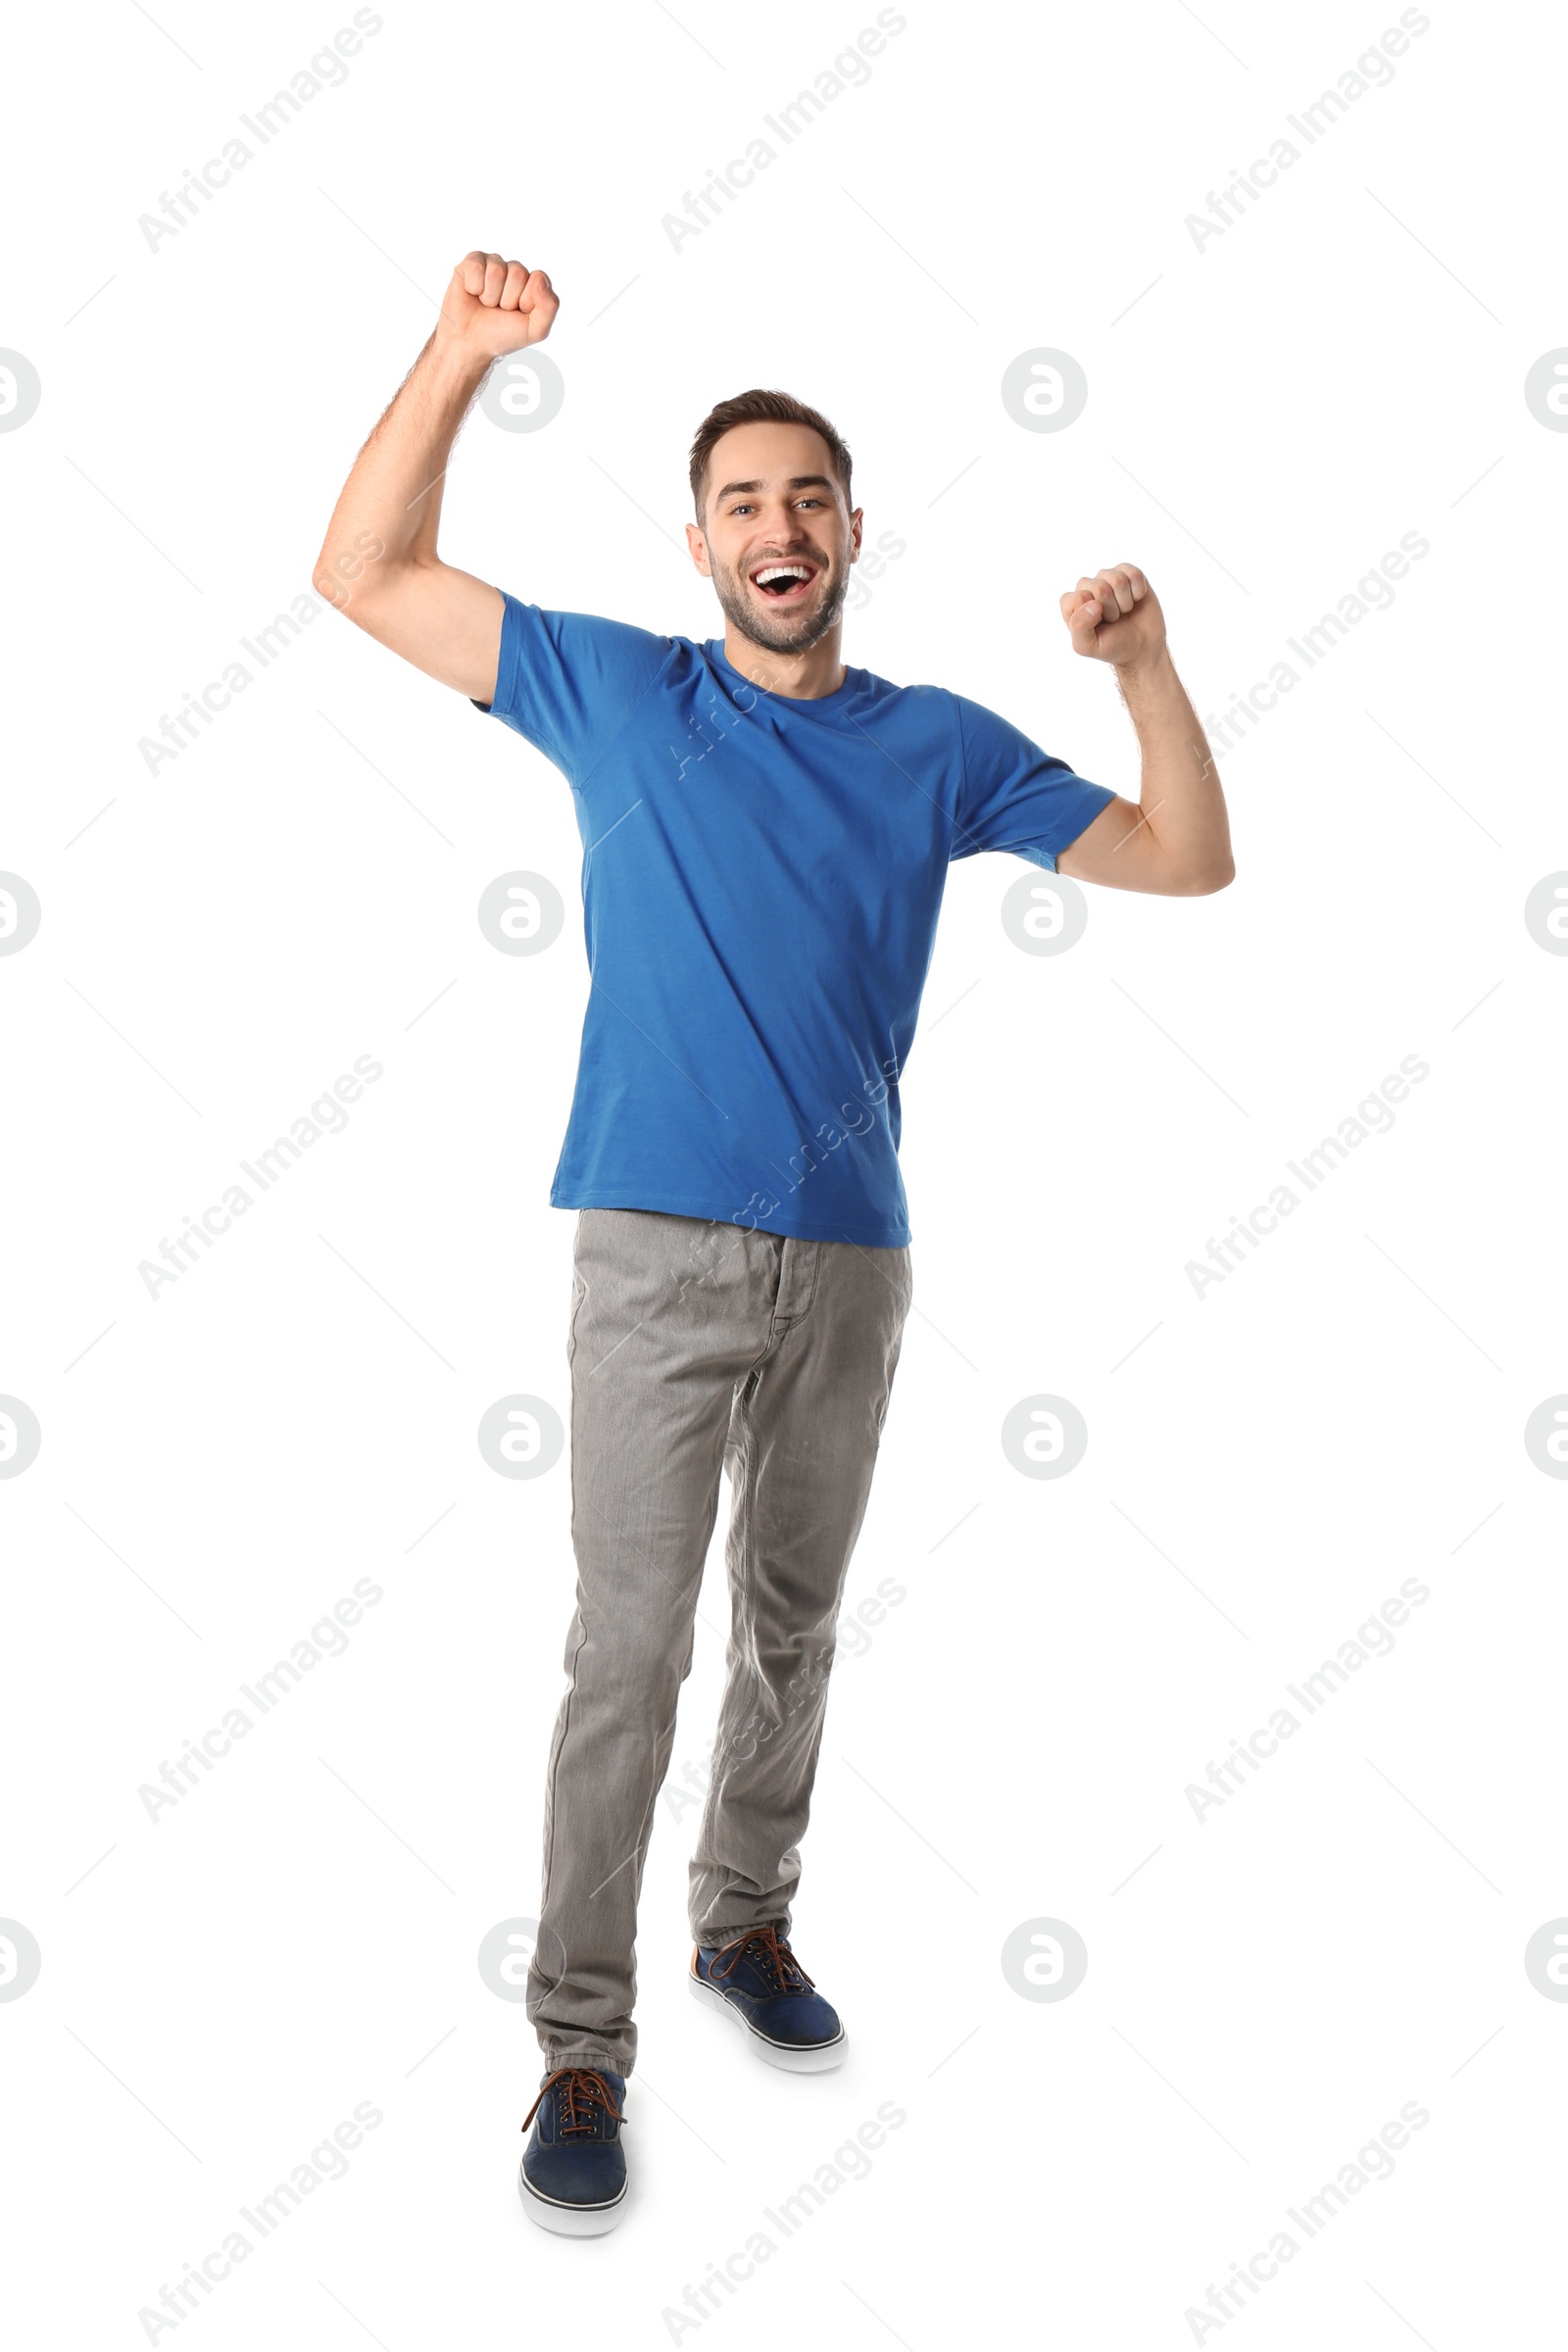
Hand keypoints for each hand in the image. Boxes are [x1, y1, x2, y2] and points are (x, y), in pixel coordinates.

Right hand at [436, 250, 558, 361]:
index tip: (518, 312)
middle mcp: (514, 270)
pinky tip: (473, 293)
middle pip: (517, 273)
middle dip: (507, 300)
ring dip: (490, 296)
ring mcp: (494, 264)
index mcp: (533, 283)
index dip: (527, 300)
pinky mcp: (472, 262)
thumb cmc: (503, 335)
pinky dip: (474, 287)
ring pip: (496, 271)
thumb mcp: (535, 329)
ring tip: (487, 304)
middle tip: (500, 310)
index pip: (538, 279)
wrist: (472, 343)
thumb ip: (550, 306)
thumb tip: (540, 278)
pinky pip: (476, 266)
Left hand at [1060, 564, 1165, 670]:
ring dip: (1125, 601)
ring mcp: (1107, 577)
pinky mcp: (1127, 572)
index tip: (1099, 625)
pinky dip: (1139, 592)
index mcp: (1071, 603)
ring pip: (1118, 580)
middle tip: (1114, 619)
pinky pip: (1134, 574)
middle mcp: (1087, 586)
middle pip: (1100, 587)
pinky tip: (1135, 599)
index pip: (1079, 597)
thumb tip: (1093, 604)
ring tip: (1123, 610)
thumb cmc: (1112, 645)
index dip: (1093, 615)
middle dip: (1112, 609)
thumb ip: (1079, 627)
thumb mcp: (1088, 646)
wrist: (1141, 646)